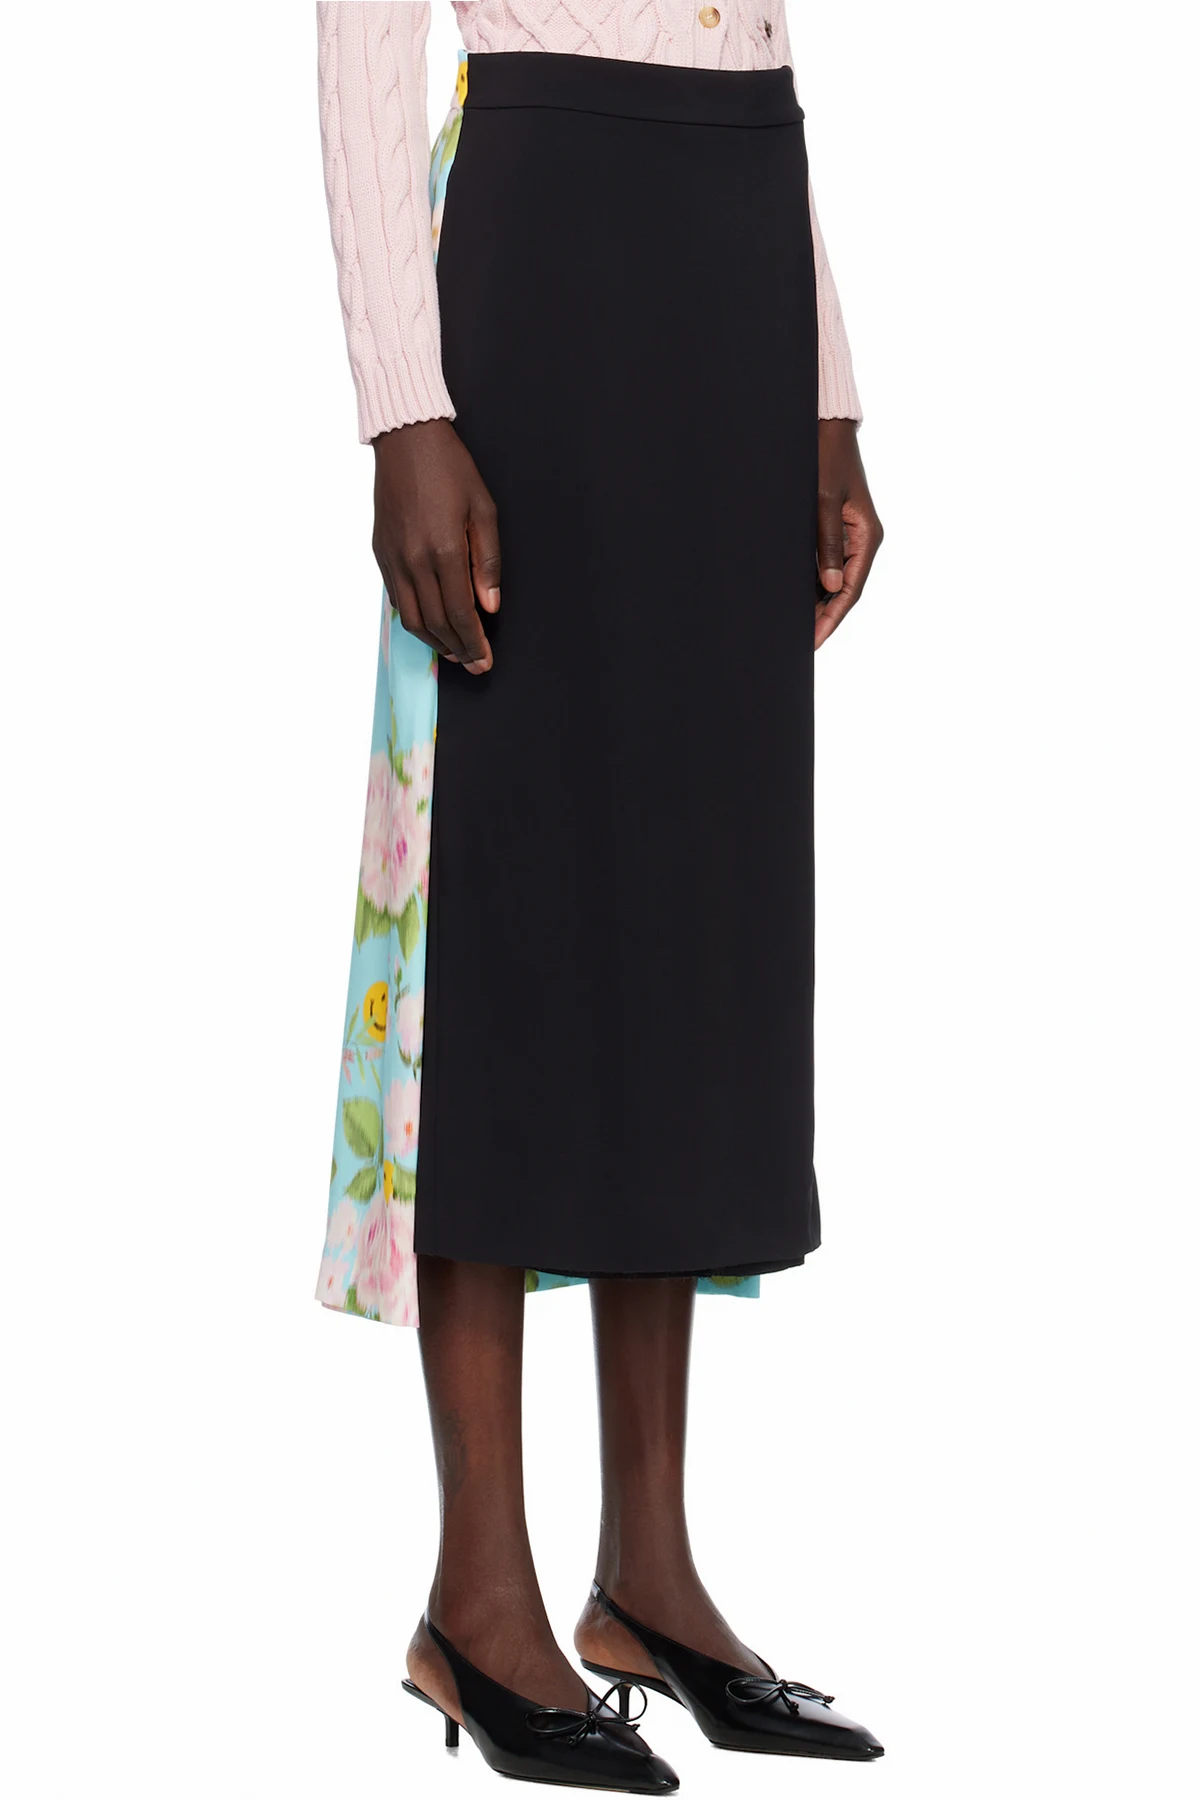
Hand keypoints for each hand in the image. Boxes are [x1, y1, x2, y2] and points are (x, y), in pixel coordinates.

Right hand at [372, 418, 500, 672]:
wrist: (406, 440)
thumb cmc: (450, 469)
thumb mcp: (484, 510)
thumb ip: (487, 562)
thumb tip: (489, 605)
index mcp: (443, 550)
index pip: (459, 613)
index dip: (473, 641)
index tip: (484, 659)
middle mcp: (414, 560)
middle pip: (435, 622)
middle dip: (457, 649)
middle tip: (474, 664)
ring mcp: (393, 558)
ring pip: (411, 618)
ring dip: (434, 641)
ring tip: (453, 652)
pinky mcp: (380, 553)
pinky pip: (396, 598)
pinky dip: (414, 619)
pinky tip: (430, 625)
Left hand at [814, 419, 882, 649]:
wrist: (826, 429)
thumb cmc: (825, 459)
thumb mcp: (822, 501)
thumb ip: (827, 545)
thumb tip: (830, 586)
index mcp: (867, 536)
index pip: (851, 588)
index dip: (833, 616)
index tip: (815, 640)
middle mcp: (863, 539)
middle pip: (845, 589)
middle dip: (825, 616)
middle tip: (803, 642)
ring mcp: (851, 535)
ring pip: (836, 579)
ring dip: (819, 602)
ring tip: (799, 627)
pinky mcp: (836, 529)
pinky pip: (827, 564)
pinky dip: (814, 583)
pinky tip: (798, 597)